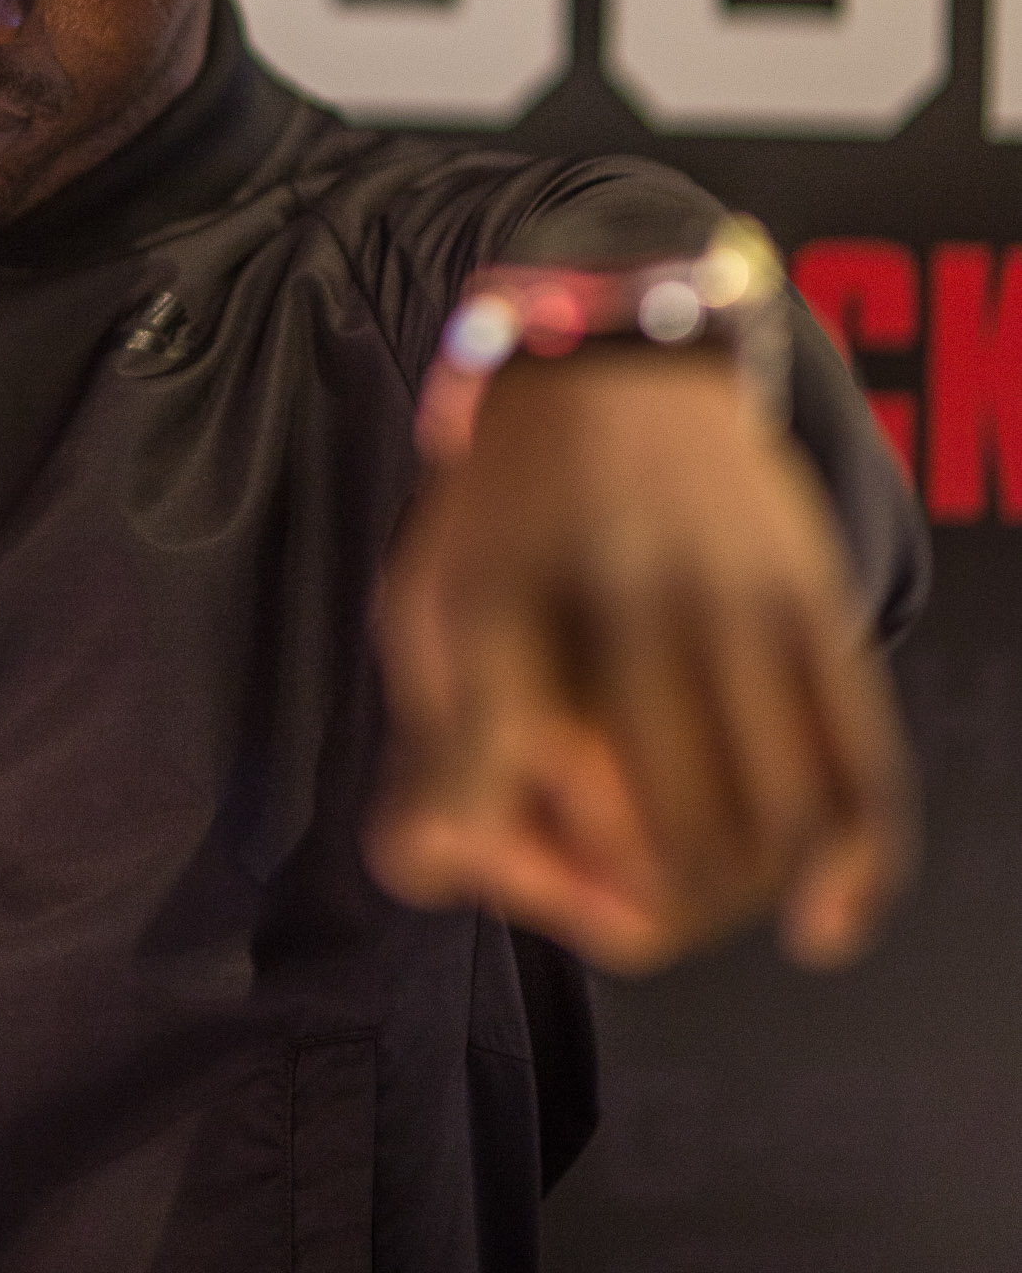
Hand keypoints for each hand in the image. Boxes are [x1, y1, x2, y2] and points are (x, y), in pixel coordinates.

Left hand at [363, 353, 915, 972]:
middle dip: (606, 893)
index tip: (460, 846)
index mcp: (502, 596)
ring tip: (664, 864)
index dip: (480, 841)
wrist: (619, 362)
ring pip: (765, 833)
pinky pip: (863, 771)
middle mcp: (626, 600)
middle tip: (574, 857)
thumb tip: (436, 868)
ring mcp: (736, 603)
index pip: (493, 751)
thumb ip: (430, 748)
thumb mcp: (424, 604)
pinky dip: (854, 872)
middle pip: (654, 846)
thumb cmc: (508, 518)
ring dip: (718, 896)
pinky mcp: (814, 604)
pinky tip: (820, 925)